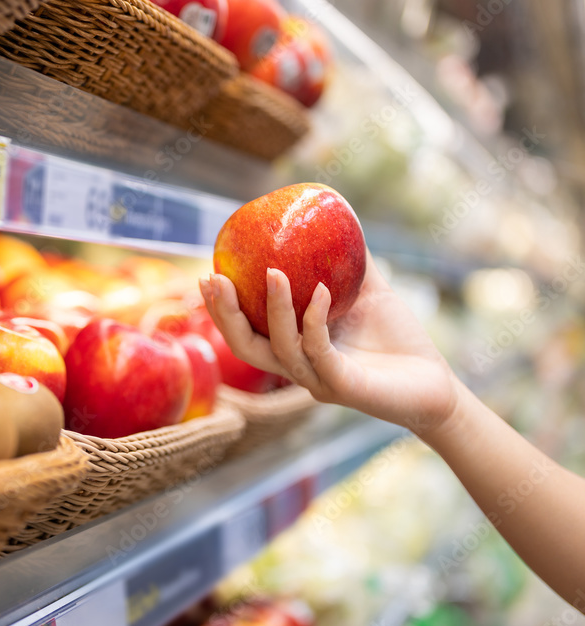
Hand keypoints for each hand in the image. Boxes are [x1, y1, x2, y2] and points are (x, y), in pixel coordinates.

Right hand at [199, 252, 458, 433]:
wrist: (436, 386)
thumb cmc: (397, 340)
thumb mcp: (368, 293)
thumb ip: (348, 263)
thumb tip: (335, 216)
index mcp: (294, 349)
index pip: (246, 331)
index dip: (222, 308)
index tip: (208, 274)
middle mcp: (298, 368)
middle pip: (245, 346)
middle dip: (225, 314)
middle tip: (214, 279)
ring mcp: (317, 380)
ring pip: (279, 349)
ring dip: (273, 309)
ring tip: (273, 272)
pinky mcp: (343, 388)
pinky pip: (319, 352)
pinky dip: (314, 319)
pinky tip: (322, 290)